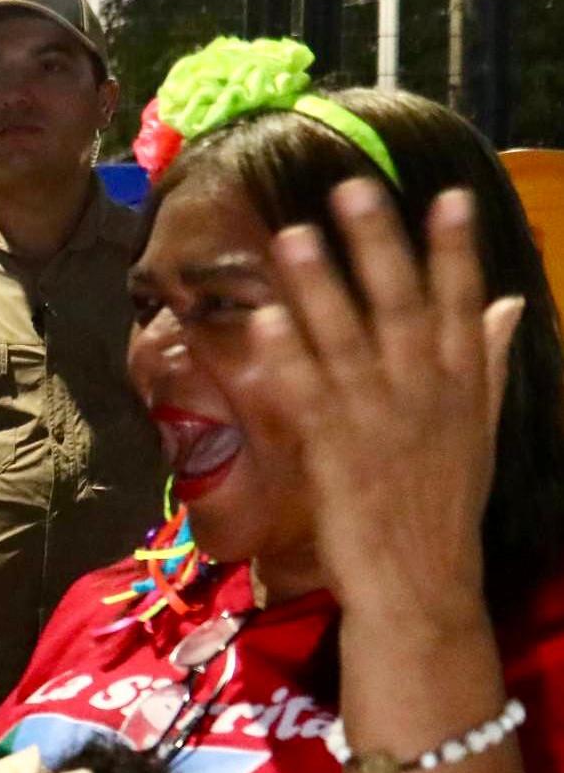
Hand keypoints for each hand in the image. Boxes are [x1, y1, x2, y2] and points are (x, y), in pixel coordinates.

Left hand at [219, 183, 524, 626]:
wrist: (423, 582)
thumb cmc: (443, 503)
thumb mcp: (480, 427)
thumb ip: (486, 360)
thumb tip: (509, 300)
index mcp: (463, 385)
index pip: (462, 304)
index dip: (454, 250)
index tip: (446, 197)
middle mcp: (423, 392)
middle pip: (401, 305)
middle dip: (378, 246)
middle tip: (352, 189)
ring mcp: (376, 419)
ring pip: (345, 339)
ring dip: (318, 285)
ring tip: (291, 236)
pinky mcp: (333, 448)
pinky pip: (305, 393)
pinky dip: (286, 355)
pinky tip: (264, 319)